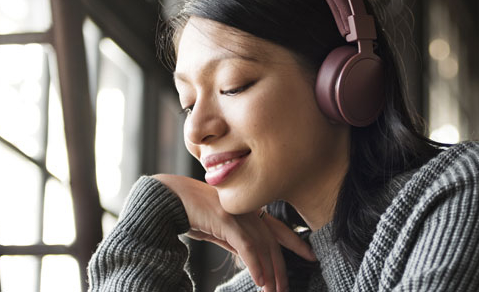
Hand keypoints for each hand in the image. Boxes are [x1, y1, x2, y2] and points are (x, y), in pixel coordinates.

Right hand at [150, 174, 316, 291]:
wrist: (167, 197)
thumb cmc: (190, 212)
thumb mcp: (218, 229)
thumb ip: (234, 240)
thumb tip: (247, 259)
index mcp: (248, 210)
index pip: (279, 228)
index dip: (296, 242)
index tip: (311, 255)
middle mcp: (248, 210)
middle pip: (273, 243)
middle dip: (282, 268)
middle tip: (286, 289)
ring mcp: (239, 214)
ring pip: (263, 247)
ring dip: (270, 273)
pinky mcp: (227, 220)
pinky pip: (247, 247)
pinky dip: (256, 265)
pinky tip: (261, 281)